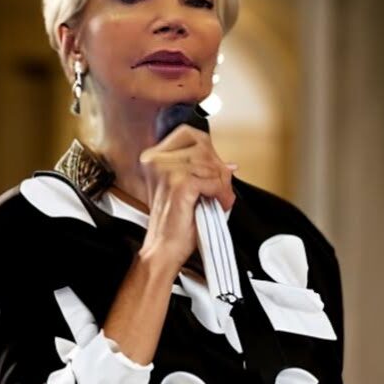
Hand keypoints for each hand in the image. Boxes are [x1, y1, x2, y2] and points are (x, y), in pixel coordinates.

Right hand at [137, 124, 237, 270]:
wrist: (163, 250)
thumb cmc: (173, 224)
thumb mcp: (187, 190)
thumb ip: (204, 172)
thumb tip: (229, 164)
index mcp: (154, 158)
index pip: (188, 133)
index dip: (208, 148)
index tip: (215, 167)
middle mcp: (157, 161)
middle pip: (204, 148)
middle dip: (219, 170)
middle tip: (221, 190)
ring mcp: (168, 171)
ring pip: (211, 166)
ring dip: (222, 185)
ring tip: (219, 200)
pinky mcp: (180, 185)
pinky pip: (214, 181)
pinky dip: (221, 195)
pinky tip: (218, 205)